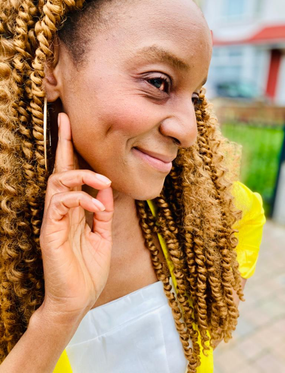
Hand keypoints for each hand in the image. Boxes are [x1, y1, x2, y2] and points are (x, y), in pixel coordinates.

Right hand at [39, 113, 113, 320]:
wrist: (78, 300)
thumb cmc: (88, 270)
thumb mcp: (102, 236)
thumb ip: (102, 212)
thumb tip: (104, 189)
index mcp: (74, 211)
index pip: (71, 176)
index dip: (71, 152)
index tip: (72, 127)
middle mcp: (61, 211)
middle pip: (59, 171)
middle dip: (63, 145)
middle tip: (66, 121)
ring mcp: (53, 220)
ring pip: (58, 183)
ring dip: (82, 176)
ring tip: (102, 181)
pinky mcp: (49, 231)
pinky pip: (61, 204)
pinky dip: (81, 199)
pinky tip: (95, 206)